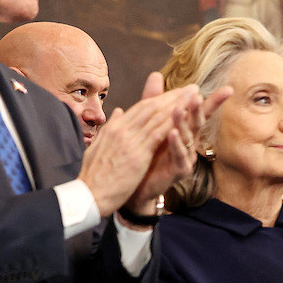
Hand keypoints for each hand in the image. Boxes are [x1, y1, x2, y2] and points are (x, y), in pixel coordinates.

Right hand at [80, 76, 202, 217]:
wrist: (88, 195)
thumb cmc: (94, 175)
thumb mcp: (99, 146)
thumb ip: (111, 127)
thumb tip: (119, 111)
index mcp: (114, 127)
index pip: (141, 108)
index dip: (160, 99)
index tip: (176, 93)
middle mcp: (122, 129)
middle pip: (151, 107)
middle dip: (173, 96)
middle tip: (191, 88)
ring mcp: (129, 141)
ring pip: (157, 117)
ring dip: (178, 105)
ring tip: (194, 96)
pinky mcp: (137, 155)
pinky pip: (157, 134)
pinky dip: (172, 123)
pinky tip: (185, 117)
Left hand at [119, 73, 231, 217]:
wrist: (138, 183)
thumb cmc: (149, 151)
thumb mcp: (151, 122)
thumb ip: (154, 100)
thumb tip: (156, 74)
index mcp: (186, 130)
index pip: (200, 112)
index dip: (213, 101)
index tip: (229, 89)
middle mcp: (190, 142)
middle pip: (197, 123)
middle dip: (198, 109)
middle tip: (197, 95)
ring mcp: (187, 157)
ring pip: (188, 138)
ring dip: (183, 123)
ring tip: (178, 109)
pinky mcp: (180, 171)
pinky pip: (180, 156)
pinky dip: (176, 144)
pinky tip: (172, 133)